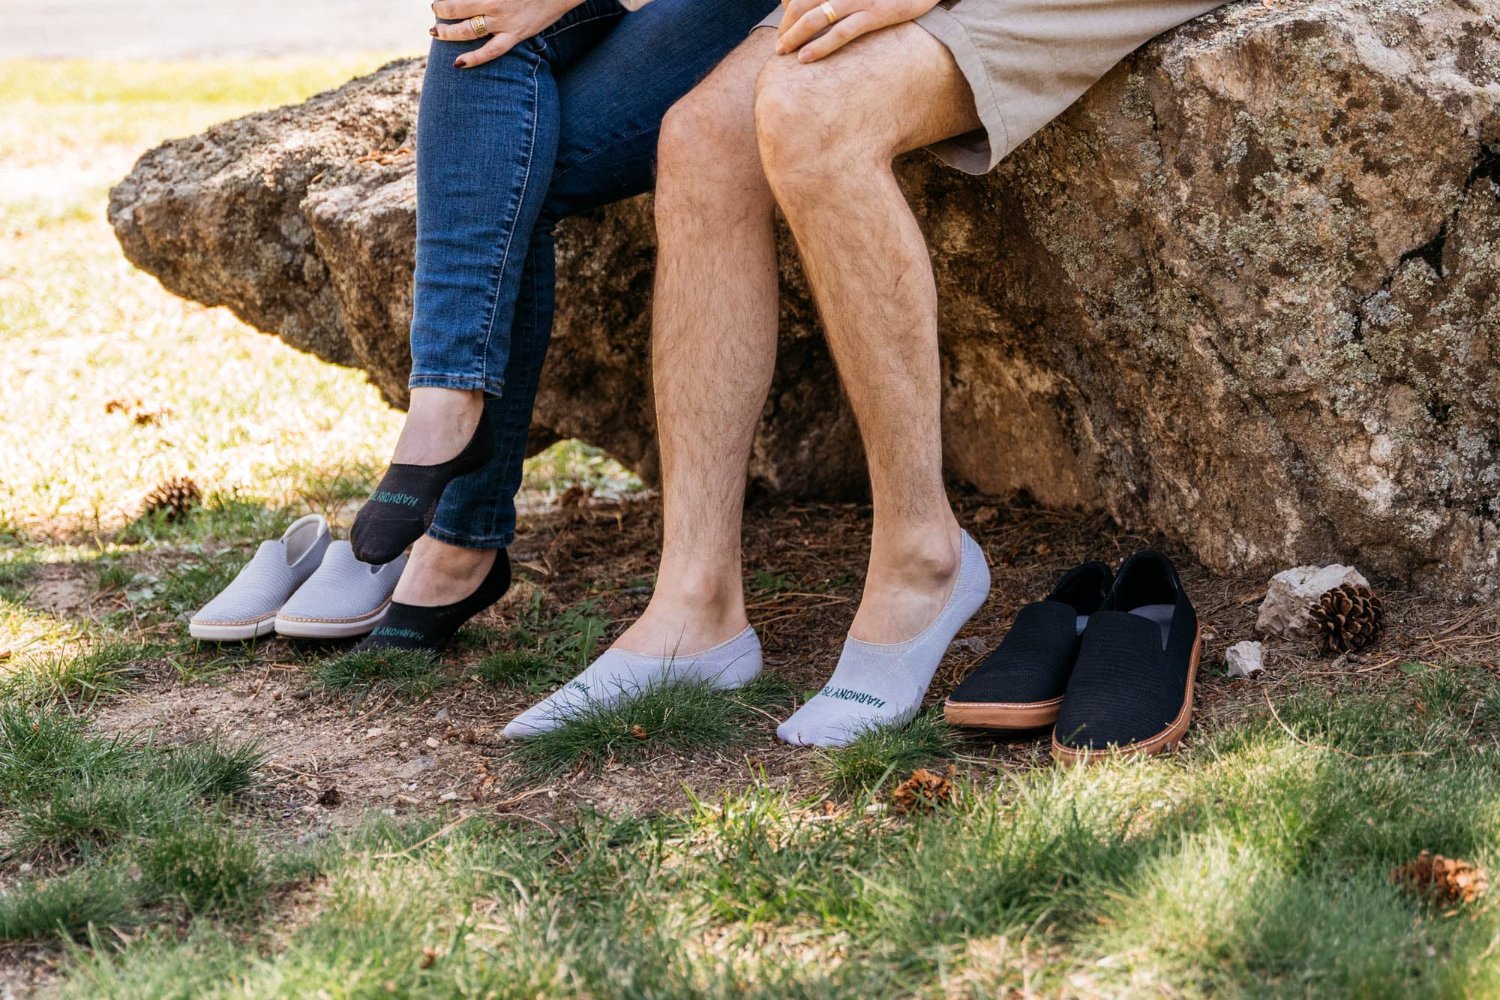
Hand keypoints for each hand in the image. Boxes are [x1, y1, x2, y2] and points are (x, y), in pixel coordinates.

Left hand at [431, 0, 577, 67]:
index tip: (440, 1)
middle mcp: (493, 4)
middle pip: (457, 9)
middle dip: (441, 11)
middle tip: (435, 14)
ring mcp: (503, 22)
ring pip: (468, 30)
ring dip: (448, 32)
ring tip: (436, 33)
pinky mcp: (515, 35)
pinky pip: (491, 51)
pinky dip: (474, 58)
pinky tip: (458, 63)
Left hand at [774, 0, 938, 61]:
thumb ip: (841, 1)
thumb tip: (824, 10)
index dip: (789, 11)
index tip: (785, 30)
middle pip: (802, 3)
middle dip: (786, 25)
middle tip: (779, 45)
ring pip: (815, 17)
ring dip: (794, 36)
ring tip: (783, 52)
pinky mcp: (874, 14)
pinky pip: (840, 32)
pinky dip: (819, 46)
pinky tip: (804, 58)